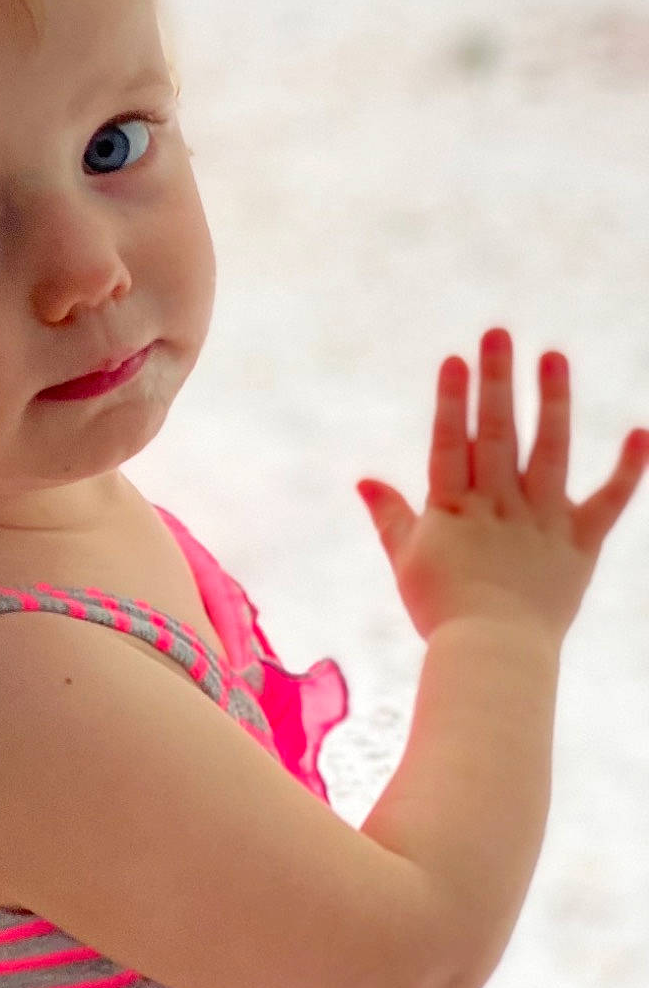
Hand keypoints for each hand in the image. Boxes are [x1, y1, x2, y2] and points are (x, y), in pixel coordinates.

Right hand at [356, 328, 648, 644]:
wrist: (494, 654)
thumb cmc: (441, 610)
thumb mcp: (406, 560)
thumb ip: (390, 516)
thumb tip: (366, 480)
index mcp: (453, 510)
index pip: (451, 444)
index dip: (452, 401)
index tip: (457, 359)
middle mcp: (499, 506)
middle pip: (497, 435)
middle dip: (497, 382)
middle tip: (499, 333)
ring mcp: (542, 522)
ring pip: (549, 453)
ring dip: (552, 403)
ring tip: (553, 358)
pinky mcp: (580, 543)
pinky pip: (609, 503)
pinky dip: (627, 470)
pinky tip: (640, 432)